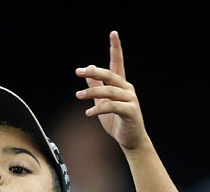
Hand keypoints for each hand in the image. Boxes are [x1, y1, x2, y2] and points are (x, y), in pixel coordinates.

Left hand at [76, 31, 148, 151]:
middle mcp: (127, 89)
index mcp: (121, 85)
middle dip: (94, 71)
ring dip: (92, 92)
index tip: (114, 33)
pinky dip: (98, 108)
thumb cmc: (116, 122)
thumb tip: (87, 72)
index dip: (116, 48)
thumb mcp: (102, 102)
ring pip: (109, 90)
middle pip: (110, 74)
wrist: (131, 141)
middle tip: (78, 71)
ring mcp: (130, 100)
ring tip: (78, 95)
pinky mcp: (130, 112)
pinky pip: (111, 106)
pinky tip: (88, 113)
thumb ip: (96, 87)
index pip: (118, 63)